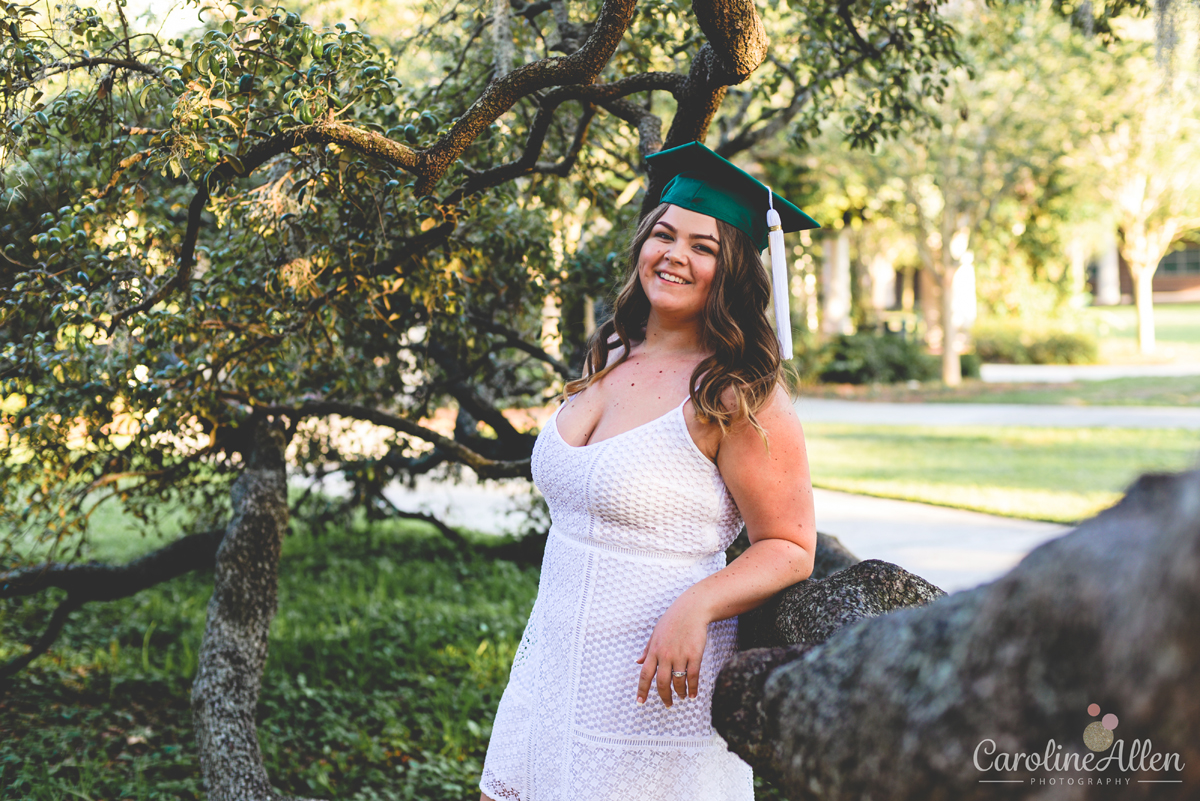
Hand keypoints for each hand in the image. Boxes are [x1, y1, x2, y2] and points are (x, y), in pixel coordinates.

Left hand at [635, 592, 710, 706]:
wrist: (691, 610)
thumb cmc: (672, 620)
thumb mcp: (655, 633)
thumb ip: (647, 649)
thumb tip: (638, 662)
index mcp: (654, 650)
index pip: (645, 674)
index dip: (642, 689)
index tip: (640, 701)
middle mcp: (665, 655)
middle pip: (662, 682)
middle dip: (664, 697)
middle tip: (667, 704)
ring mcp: (680, 655)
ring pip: (678, 681)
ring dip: (680, 693)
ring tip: (681, 697)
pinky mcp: (694, 654)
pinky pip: (693, 676)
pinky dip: (692, 687)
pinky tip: (692, 693)